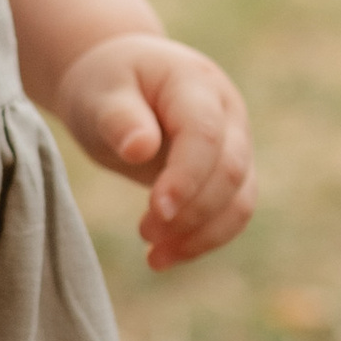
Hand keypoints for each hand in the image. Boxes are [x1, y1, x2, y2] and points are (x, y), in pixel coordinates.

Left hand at [55, 33, 255, 270]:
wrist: (118, 83)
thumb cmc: (106, 84)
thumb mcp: (99, 94)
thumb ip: (119, 118)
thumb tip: (140, 149)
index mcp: (196, 83)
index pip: (205, 134)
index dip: (186, 176)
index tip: (156, 209)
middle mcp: (228, 112)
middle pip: (229, 170)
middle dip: (191, 211)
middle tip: (144, 233)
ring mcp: (235, 143)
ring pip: (240, 198)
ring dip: (202, 235)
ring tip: (154, 257)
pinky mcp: (228, 173)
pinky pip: (231, 213)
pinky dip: (203, 240)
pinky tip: (165, 256)